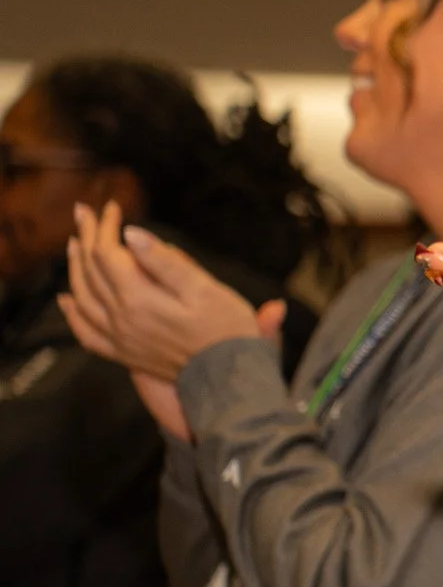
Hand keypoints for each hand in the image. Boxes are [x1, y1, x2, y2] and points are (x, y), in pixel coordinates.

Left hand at [60, 201, 264, 378]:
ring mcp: (119, 338)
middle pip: (91, 271)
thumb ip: (165, 262)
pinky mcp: (124, 353)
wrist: (230, 380)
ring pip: (81, 298)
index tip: (113, 207)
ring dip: (75, 268)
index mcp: (139, 299)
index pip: (108, 253)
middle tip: (84, 212)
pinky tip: (68, 299)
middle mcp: (121, 319)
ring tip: (75, 244)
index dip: (105, 226)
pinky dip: (72, 313)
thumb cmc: (226, 331)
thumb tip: (132, 234)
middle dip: (86, 237)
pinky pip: (86, 332)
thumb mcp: (204, 288)